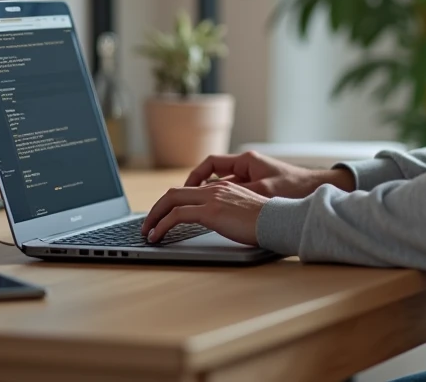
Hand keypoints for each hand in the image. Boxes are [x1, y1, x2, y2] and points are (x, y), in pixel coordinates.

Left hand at [141, 181, 266, 245]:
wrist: (278, 220)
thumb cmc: (266, 222)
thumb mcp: (243, 213)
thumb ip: (229, 212)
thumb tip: (220, 223)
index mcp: (222, 188)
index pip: (188, 191)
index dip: (170, 203)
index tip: (162, 217)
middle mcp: (214, 189)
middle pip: (173, 193)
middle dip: (156, 210)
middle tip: (147, 225)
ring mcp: (211, 199)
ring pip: (170, 201)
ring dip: (154, 217)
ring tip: (147, 232)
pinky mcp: (210, 212)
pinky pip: (176, 215)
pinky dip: (161, 225)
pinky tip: (156, 237)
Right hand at [184, 151, 355, 198]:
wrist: (318, 189)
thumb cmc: (295, 187)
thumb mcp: (264, 191)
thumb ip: (238, 194)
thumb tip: (214, 201)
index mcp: (246, 162)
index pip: (210, 164)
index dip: (194, 177)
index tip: (184, 191)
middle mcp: (246, 167)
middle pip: (212, 175)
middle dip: (196, 190)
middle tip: (181, 205)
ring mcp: (252, 178)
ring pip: (221, 186)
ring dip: (209, 198)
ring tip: (195, 213)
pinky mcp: (258, 190)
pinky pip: (232, 194)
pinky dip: (222, 203)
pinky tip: (218, 216)